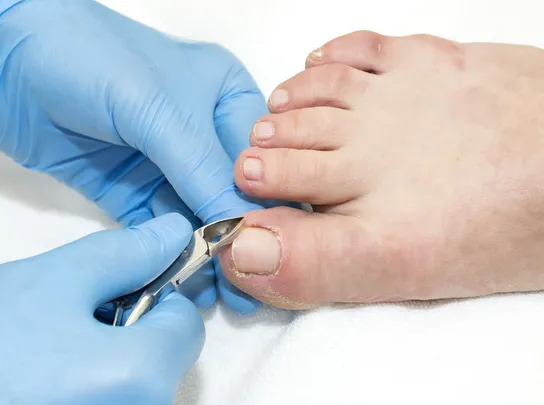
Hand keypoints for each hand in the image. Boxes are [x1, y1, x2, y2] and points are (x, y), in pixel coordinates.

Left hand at [0, 0, 267, 312]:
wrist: (3, 61)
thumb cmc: (91, 59)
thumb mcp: (159, 109)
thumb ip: (202, 170)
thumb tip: (243, 231)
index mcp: (225, 95)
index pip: (262, 158)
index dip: (269, 203)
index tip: (274, 248)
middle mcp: (201, 132)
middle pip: (232, 194)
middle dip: (241, 236)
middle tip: (250, 283)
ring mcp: (165, 164)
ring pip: (198, 216)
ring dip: (209, 255)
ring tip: (226, 295)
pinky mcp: (131, 190)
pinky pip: (159, 228)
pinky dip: (171, 255)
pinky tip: (187, 282)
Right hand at [0, 214, 203, 404]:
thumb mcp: (51, 280)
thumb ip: (125, 254)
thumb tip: (176, 232)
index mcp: (141, 376)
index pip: (187, 324)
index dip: (154, 297)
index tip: (111, 292)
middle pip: (163, 355)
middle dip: (129, 327)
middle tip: (68, 322)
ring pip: (137, 379)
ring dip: (107, 356)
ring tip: (50, 353)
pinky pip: (115, 398)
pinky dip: (94, 383)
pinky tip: (49, 380)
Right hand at [220, 31, 543, 306]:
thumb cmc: (509, 225)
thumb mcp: (403, 270)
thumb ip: (317, 264)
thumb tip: (244, 251)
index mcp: (356, 187)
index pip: (278, 185)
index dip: (251, 194)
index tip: (242, 200)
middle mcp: (367, 136)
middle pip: (295, 137)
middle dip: (265, 150)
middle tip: (251, 161)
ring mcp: (397, 92)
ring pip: (320, 92)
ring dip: (290, 106)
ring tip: (275, 117)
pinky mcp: (429, 59)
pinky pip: (364, 48)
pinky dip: (334, 57)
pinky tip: (322, 65)